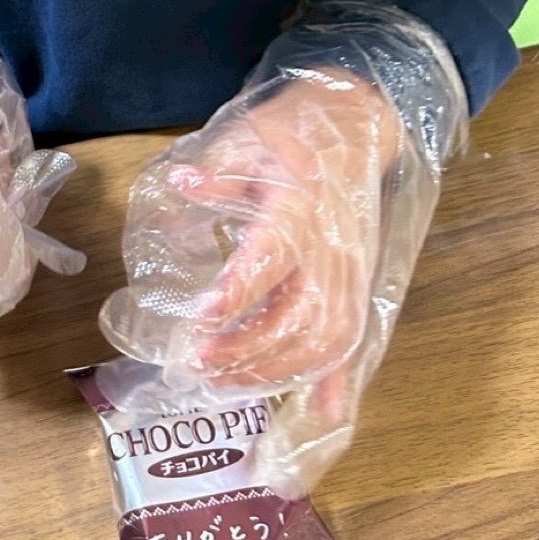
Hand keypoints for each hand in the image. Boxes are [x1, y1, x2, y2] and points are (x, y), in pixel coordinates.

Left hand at [104, 69, 401, 394]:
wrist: (356, 124)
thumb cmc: (293, 132)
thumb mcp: (249, 137)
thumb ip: (216, 170)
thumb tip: (180, 184)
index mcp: (298, 210)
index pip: (269, 259)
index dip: (237, 292)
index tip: (202, 318)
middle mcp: (329, 250)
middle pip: (296, 314)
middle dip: (247, 347)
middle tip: (197, 363)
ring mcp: (349, 273)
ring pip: (324, 339)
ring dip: (277, 369)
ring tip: (224, 383)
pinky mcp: (358, 285)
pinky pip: (352, 340)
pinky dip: (338, 379)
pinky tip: (324, 415)